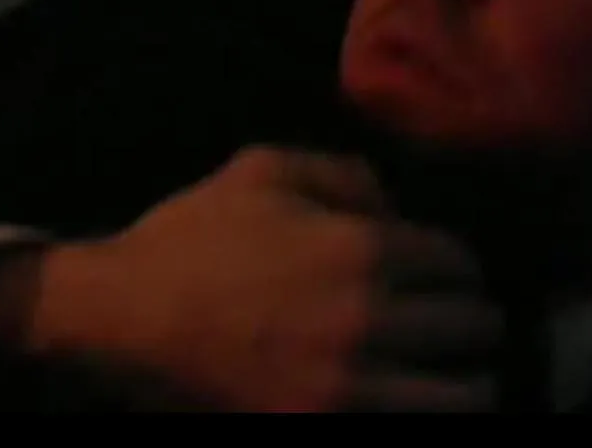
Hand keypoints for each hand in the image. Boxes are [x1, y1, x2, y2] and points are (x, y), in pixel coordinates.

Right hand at [32, 147, 500, 410]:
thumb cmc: (191, 238)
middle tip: (457, 324)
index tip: (446, 277)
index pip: (460, 264)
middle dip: (470, 320)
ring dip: (467, 381)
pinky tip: (416, 402)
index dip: (457, 269)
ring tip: (454, 376)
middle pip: (475, 326)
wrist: (117, 320)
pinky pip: (414, 427)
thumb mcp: (263, 170)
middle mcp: (371, 319)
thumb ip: (346, 173)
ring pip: (466, 396)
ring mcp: (350, 387)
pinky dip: (427, 414)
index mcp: (364, 250)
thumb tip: (398, 206)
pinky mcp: (322, 428)